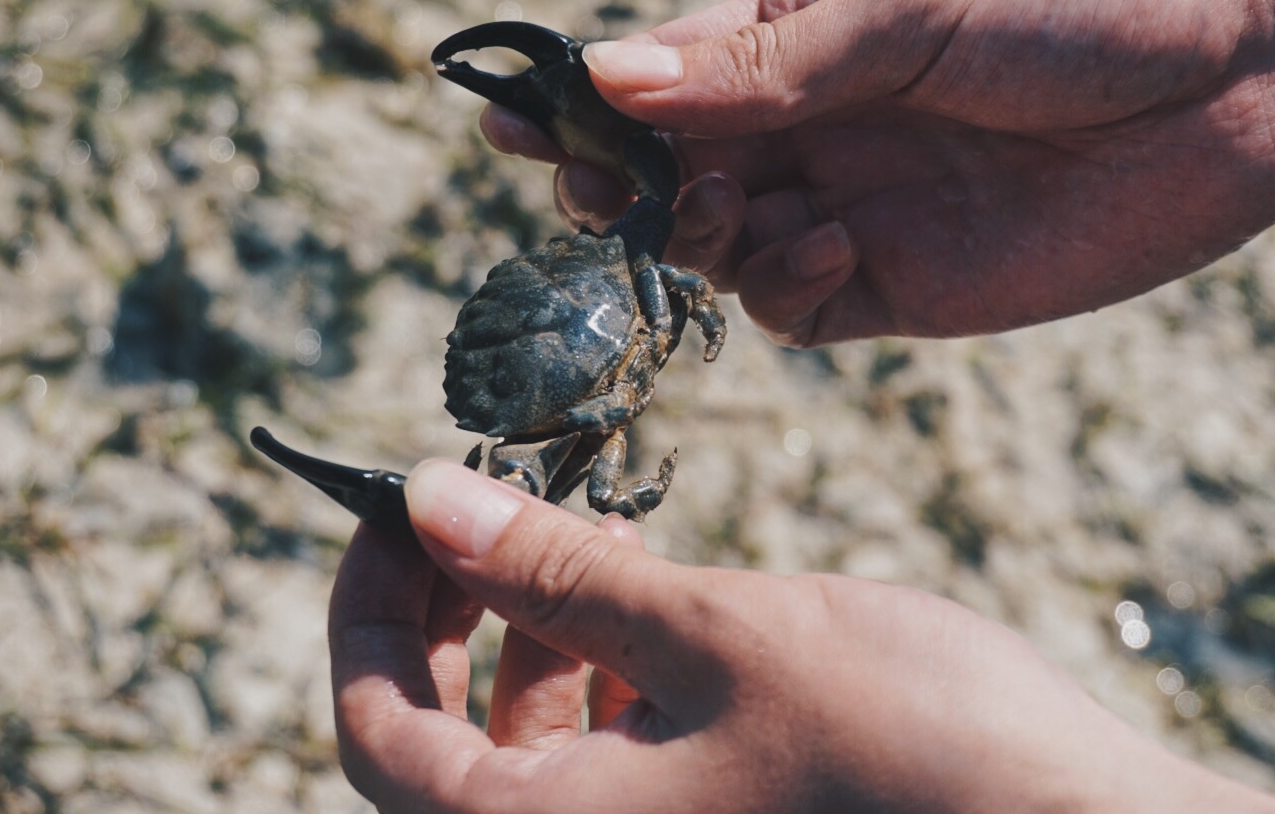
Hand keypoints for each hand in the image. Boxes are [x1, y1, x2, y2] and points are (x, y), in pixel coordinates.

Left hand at [330, 460, 1274, 812]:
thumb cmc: (910, 743)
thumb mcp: (717, 632)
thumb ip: (559, 573)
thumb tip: (425, 498)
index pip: (374, 732)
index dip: (364, 608)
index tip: (396, 506)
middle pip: (439, 750)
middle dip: (452, 616)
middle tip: (490, 510)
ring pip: (527, 763)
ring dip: (536, 643)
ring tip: (599, 543)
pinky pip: (607, 777)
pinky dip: (605, 686)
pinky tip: (661, 610)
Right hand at [486, 0, 1274, 345]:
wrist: (1257, 68)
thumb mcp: (915, 10)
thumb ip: (765, 64)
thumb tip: (611, 76)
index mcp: (809, 27)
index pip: (663, 72)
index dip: (580, 101)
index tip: (506, 122)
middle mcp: (820, 122)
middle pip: (670, 170)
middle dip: (626, 185)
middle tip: (613, 190)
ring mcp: (861, 205)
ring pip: (721, 249)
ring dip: (704, 238)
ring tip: (741, 210)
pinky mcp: (910, 285)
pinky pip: (800, 305)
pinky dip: (786, 286)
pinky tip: (842, 246)